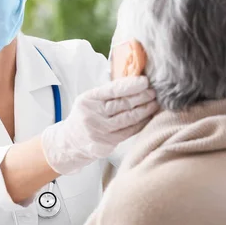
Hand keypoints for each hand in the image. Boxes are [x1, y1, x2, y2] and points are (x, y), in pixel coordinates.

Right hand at [41, 76, 158, 174]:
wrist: (70, 141)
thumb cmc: (85, 116)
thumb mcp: (90, 100)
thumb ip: (108, 93)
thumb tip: (134, 81)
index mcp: (88, 99)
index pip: (112, 90)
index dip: (130, 85)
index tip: (145, 81)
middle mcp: (93, 115)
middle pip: (122, 104)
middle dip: (142, 97)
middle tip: (154, 91)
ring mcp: (100, 130)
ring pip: (128, 118)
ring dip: (145, 110)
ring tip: (155, 103)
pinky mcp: (106, 143)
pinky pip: (129, 131)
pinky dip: (141, 123)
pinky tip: (149, 117)